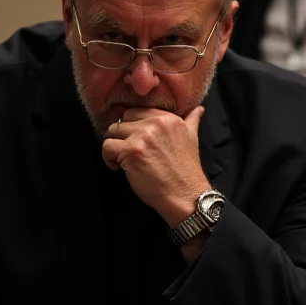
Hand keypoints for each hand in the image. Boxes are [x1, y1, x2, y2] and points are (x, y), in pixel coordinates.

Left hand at [102, 107, 210, 225]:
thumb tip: (198, 109)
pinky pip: (107, 147)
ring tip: (125, 161)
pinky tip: (120, 168)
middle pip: (122, 120)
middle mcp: (155, 123)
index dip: (133, 128)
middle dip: (122, 137)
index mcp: (168, 118)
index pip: (137, 112)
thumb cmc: (187, 172)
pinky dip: (108, 159)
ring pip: (112, 132)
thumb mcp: (192, 139)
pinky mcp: (131, 152)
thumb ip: (192, 121)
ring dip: (115, 148)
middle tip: (130, 153)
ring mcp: (142, 136)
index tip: (137, 142)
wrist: (185, 195)